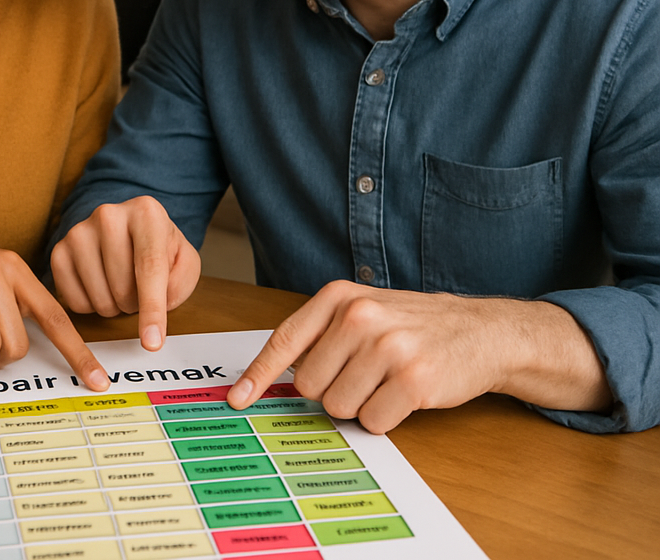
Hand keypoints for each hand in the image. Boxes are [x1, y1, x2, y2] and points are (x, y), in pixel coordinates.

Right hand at [50, 196, 200, 351]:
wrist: (127, 230)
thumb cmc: (157, 248)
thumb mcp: (184, 260)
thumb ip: (180, 281)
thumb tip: (159, 304)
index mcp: (146, 212)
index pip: (149, 267)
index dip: (153, 309)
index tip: (152, 342)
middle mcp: (108, 214)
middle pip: (123, 288)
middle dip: (137, 303)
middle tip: (140, 288)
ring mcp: (79, 232)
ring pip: (100, 299)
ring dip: (116, 307)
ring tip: (121, 285)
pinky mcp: (59, 251)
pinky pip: (75, 303)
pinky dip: (93, 307)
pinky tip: (101, 286)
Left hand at [226, 280, 610, 432]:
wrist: (480, 331)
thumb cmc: (411, 325)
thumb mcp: (361, 310)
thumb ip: (320, 334)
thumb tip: (275, 376)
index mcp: (339, 296)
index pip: (286, 340)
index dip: (258, 374)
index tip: (237, 399)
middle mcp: (359, 316)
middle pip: (309, 385)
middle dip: (331, 390)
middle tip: (362, 374)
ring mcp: (387, 347)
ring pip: (339, 407)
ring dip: (360, 405)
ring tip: (385, 380)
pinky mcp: (413, 380)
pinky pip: (373, 422)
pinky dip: (385, 417)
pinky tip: (404, 395)